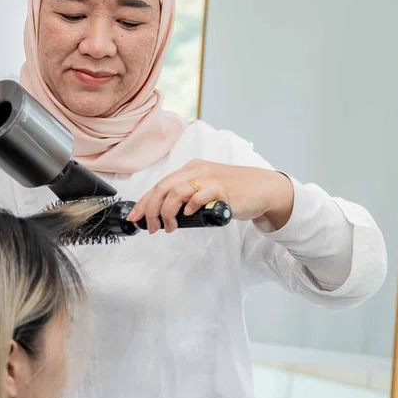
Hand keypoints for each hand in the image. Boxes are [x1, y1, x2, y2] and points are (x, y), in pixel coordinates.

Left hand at [127, 160, 294, 233]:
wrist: (263, 188)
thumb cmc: (234, 191)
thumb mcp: (206, 188)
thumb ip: (188, 197)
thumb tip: (165, 215)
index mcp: (191, 169)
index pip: (160, 185)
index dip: (144, 202)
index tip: (134, 218)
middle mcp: (197, 171)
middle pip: (163, 188)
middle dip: (150, 210)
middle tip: (149, 227)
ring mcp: (209, 179)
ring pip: (176, 192)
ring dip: (167, 213)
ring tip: (168, 228)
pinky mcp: (222, 189)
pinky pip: (199, 196)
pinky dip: (190, 207)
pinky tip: (188, 216)